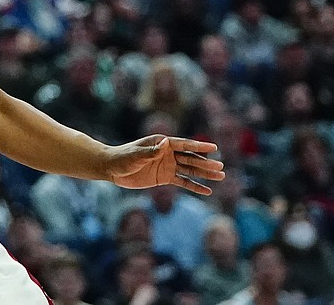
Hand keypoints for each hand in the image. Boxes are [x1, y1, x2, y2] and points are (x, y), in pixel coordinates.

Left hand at [106, 135, 224, 194]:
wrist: (112, 168)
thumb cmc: (122, 158)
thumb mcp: (136, 155)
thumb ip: (151, 151)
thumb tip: (165, 142)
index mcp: (161, 143)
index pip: (183, 144)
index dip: (199, 146)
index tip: (214, 147)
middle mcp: (167, 153)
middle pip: (190, 158)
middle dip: (206, 163)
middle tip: (221, 168)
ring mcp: (167, 165)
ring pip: (190, 170)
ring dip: (204, 174)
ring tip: (221, 177)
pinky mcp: (165, 177)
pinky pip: (183, 182)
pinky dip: (195, 186)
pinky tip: (207, 191)